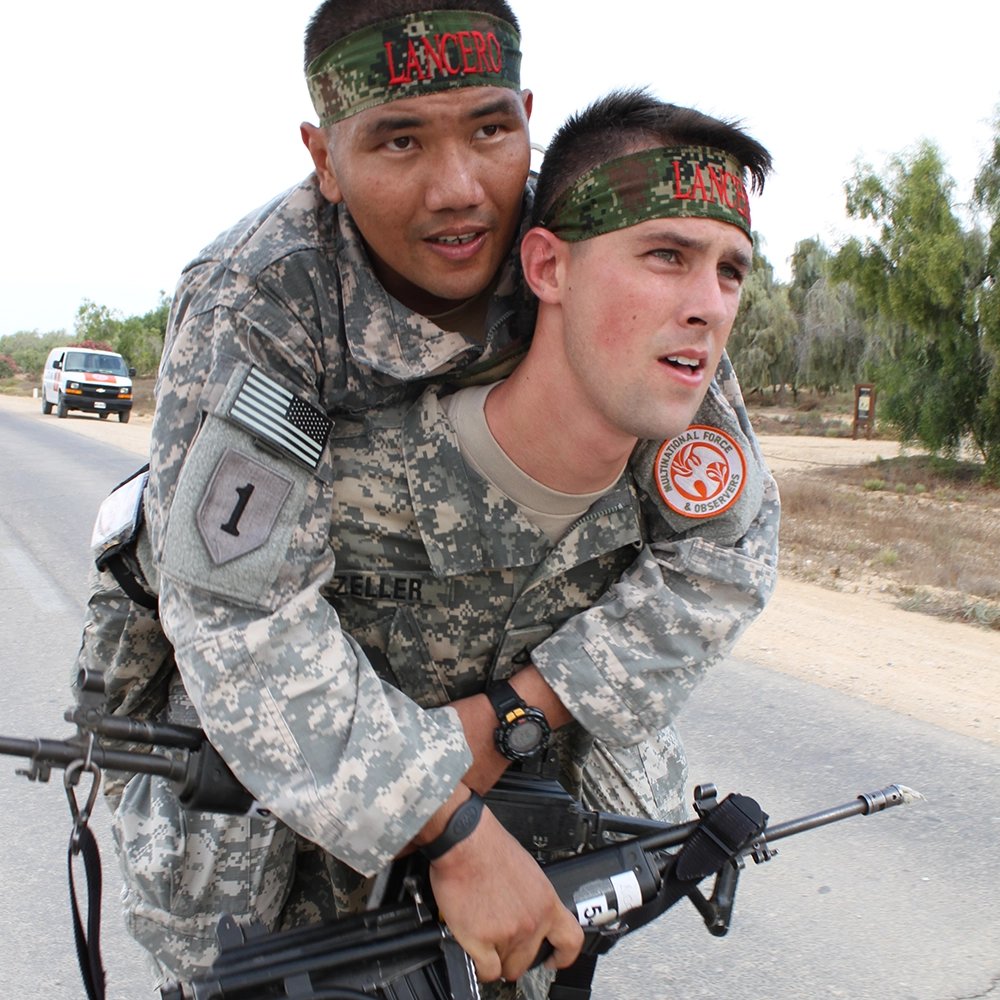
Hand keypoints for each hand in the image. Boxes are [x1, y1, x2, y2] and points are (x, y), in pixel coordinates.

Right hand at [428, 804, 583, 981]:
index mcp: (546, 901)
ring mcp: (509, 933)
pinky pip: (487, 971)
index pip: (570, 939)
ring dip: (495, 958)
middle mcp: (532, 920)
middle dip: (516, 957)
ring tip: (485, 939)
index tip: (554, 959)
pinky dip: (480, 966)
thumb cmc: (489, 846)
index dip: (563, 956)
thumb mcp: (527, 869)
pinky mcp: (482, 940)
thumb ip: (532, 897)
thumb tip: (526, 909)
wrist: (465, 842)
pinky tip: (475, 952)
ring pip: (506, 967)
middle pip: (530, 960)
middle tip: (503, 946)